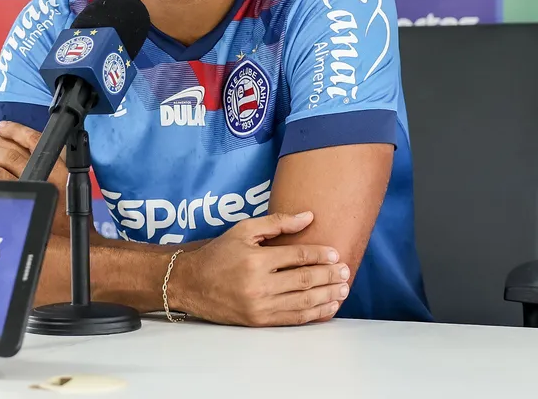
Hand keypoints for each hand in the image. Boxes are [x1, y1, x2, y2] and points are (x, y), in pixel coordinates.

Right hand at [174, 211, 348, 326]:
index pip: (297, 257)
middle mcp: (259, 284)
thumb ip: (276, 222)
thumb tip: (308, 216)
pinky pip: (293, 319)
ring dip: (327, 296)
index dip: (320, 255)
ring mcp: (259, 306)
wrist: (191, 284)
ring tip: (343, 289)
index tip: (336, 254)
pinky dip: (314, 314)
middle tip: (346, 272)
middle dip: (329, 276)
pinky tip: (328, 307)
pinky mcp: (259, 322)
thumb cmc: (218, 254)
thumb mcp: (243, 230)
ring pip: (303, 302)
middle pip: (304, 280)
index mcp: (256, 260)